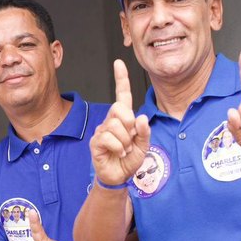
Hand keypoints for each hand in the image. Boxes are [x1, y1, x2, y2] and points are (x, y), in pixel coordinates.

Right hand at [89, 59, 150, 186]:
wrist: (119, 177)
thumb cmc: (129, 159)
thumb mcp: (144, 145)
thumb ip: (145, 132)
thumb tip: (141, 117)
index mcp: (124, 118)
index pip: (122, 95)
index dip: (121, 79)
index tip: (118, 63)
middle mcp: (110, 120)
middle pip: (119, 108)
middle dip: (129, 124)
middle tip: (130, 140)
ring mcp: (101, 130)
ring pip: (115, 125)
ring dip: (125, 141)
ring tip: (124, 150)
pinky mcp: (95, 142)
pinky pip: (108, 138)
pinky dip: (118, 147)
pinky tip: (117, 153)